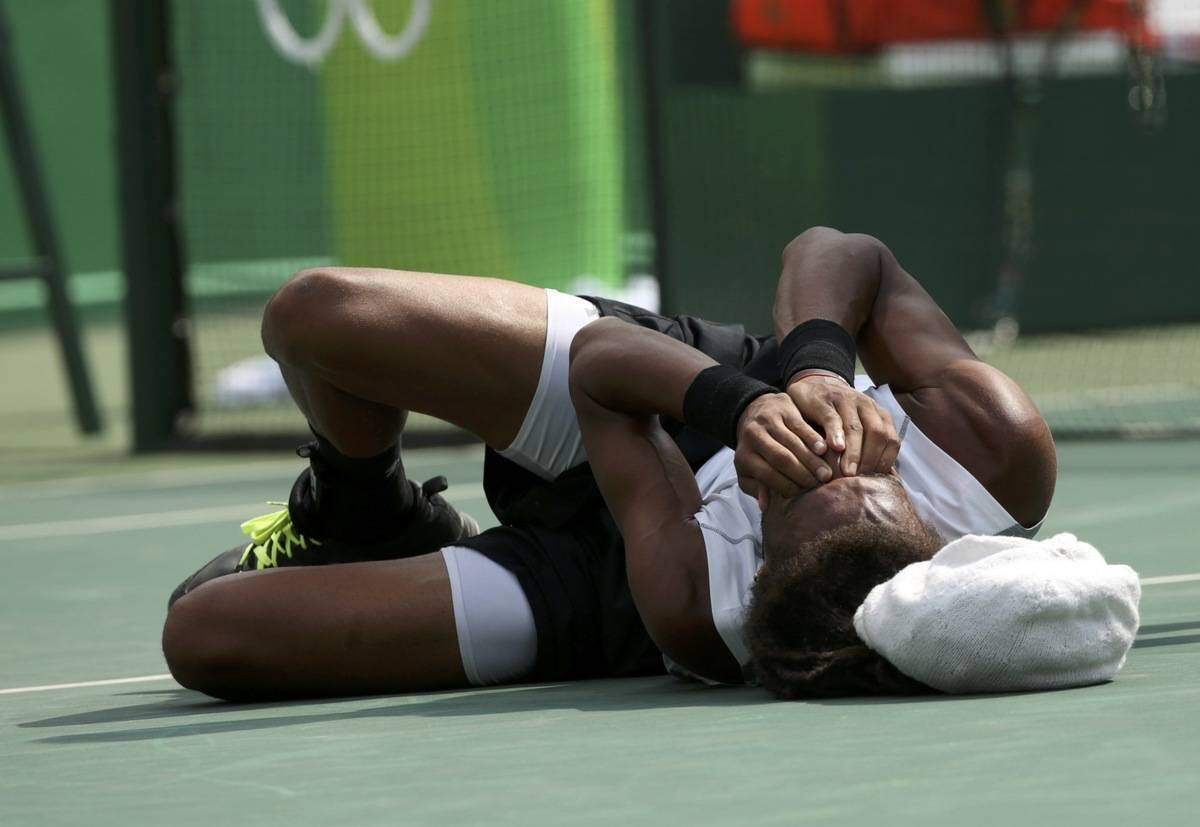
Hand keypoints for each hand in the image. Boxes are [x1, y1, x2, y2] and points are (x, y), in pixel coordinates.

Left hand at [734, 392, 835, 506]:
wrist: (753, 412)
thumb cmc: (755, 449)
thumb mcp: (748, 470)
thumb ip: (757, 486)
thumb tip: (765, 505)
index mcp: (743, 455)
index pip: (767, 474)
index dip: (786, 486)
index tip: (803, 494)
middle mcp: (753, 436)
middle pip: (781, 458)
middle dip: (802, 473)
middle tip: (820, 485)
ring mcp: (768, 421)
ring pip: (793, 442)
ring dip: (812, 459)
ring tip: (826, 473)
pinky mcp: (783, 409)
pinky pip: (801, 426)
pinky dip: (813, 439)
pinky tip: (825, 449)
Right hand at [785, 375, 899, 476]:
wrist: (813, 386)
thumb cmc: (837, 415)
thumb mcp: (857, 426)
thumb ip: (868, 445)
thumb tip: (878, 478)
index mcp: (879, 414)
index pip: (891, 439)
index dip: (884, 460)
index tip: (874, 479)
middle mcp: (866, 405)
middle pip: (877, 434)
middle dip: (870, 459)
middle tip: (859, 478)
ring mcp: (845, 401)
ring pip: (856, 428)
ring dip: (853, 452)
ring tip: (846, 472)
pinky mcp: (824, 401)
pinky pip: (832, 419)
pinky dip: (834, 434)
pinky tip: (833, 448)